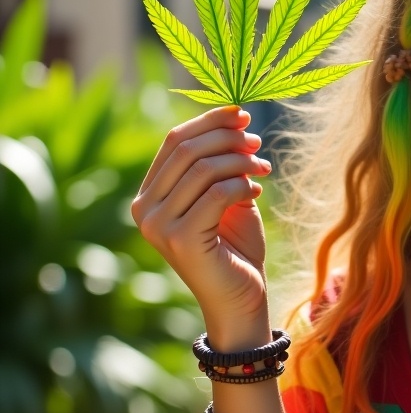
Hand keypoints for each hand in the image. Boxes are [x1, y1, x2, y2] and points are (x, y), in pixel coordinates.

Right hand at [133, 106, 271, 340]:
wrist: (242, 298)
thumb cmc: (237, 248)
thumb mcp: (228, 197)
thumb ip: (223, 164)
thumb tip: (236, 118)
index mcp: (149, 195)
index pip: (174, 141)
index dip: (210, 122)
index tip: (243, 114)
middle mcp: (145, 209)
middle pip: (186, 149)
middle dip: (228, 138)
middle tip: (257, 142)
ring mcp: (158, 226)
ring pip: (203, 168)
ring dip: (240, 161)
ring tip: (263, 168)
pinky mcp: (181, 240)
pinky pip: (217, 193)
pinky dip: (242, 185)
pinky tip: (256, 191)